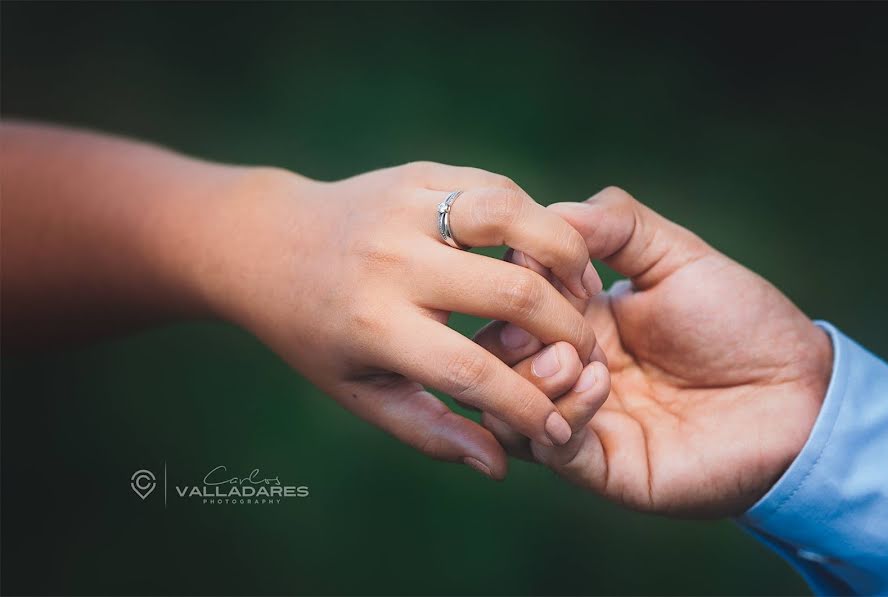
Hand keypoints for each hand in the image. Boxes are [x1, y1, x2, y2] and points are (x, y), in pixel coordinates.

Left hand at [192, 162, 607, 478]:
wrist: (269, 244)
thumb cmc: (317, 331)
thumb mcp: (360, 390)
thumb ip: (429, 430)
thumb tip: (499, 467)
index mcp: (373, 324)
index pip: (471, 371)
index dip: (527, 407)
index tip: (559, 428)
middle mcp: (392, 260)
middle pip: (510, 292)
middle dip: (567, 330)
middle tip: (586, 351)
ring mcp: (405, 206)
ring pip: (512, 215)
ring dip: (564, 253)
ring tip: (582, 286)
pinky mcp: (418, 173)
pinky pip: (495, 187)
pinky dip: (533, 217)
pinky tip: (544, 249)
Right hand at [475, 187, 832, 515]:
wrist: (798, 394)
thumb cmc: (742, 321)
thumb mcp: (678, 256)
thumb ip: (616, 225)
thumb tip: (550, 211)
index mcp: (579, 317)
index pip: (512, 301)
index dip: (513, 284)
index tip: (537, 269)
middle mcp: (569, 368)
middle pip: (496, 357)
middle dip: (507, 336)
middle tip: (538, 328)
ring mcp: (581, 418)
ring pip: (508, 409)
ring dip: (529, 377)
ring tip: (572, 359)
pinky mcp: (600, 466)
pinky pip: (552, 447)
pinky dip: (564, 411)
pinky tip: (601, 383)